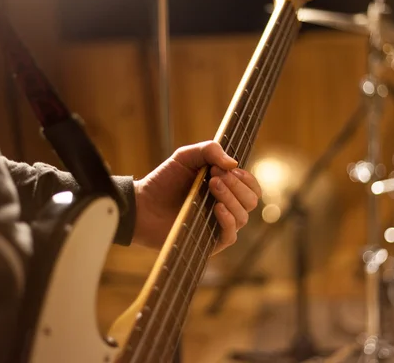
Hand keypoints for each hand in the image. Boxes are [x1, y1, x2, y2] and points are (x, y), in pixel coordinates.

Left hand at [132, 141, 261, 253]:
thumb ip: (209, 150)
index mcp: (226, 189)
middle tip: (214, 177)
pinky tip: (217, 208)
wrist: (141, 205)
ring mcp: (219, 226)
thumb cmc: (163, 180)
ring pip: (244, 216)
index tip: (225, 168)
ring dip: (231, 198)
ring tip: (211, 186)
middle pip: (251, 200)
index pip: (251, 186)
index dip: (244, 177)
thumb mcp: (185, 157)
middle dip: (236, 185)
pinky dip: (228, 220)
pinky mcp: (209, 243)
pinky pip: (231, 235)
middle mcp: (226, 208)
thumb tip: (233, 163)